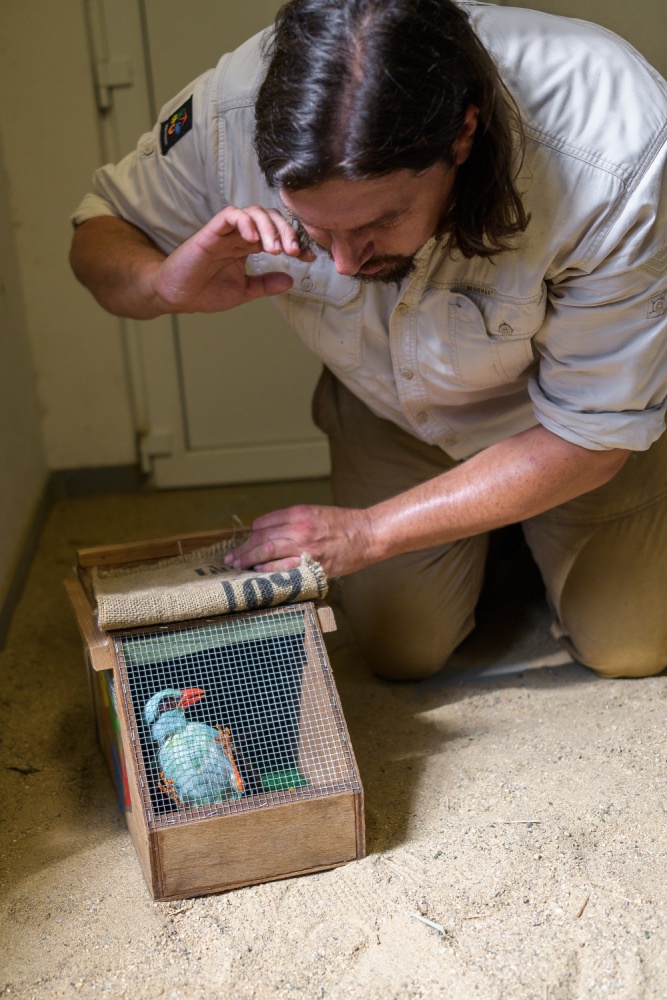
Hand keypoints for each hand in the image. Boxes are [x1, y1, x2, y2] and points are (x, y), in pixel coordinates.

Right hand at [150, 205, 314, 313]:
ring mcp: (225, 232)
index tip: (308, 257)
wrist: (176, 295)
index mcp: (247, 247)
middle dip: (287, 232)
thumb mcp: (243, 291)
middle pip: (270, 219)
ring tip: (276, 250)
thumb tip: (291, 281)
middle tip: (294, 252)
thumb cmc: (205, 291)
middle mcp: (238, 235)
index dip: (295, 242)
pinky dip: (245, 222)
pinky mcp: (210, 232)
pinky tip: (253, 239)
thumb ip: (265, 284)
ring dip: (269, 228)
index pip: (277, 235)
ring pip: (253, 213)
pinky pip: (230, 215)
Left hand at [224, 505, 376, 577]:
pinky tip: (259, 571)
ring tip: (239, 565)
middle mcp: (299, 529)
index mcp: (299, 513)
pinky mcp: (312, 564)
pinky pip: (283, 568)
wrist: (367, 534)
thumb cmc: (342, 524)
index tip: (246, 541)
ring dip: (249, 559)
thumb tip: (267, 531)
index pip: (264, 523)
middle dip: (243, 549)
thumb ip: (292, 521)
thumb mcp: (315, 513)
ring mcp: (305, 548)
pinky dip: (268, 569)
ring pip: (267, 553)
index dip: (252, 534)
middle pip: (261, 539)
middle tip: (232, 558)